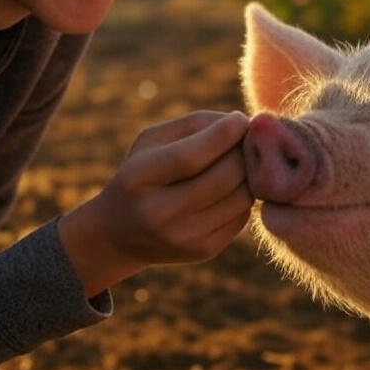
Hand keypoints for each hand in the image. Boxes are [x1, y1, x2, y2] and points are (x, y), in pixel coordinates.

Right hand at [58, 111, 252, 296]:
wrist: (120, 235)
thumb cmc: (141, 174)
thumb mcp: (151, 142)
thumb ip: (194, 124)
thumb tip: (241, 124)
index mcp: (139, 178)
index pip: (191, 157)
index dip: (223, 134)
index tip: (239, 119)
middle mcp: (160, 214)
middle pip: (224, 176)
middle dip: (242, 151)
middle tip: (245, 138)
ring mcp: (184, 237)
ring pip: (241, 196)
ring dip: (249, 172)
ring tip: (239, 159)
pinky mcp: (205, 250)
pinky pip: (242, 215)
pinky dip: (244, 195)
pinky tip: (231, 186)